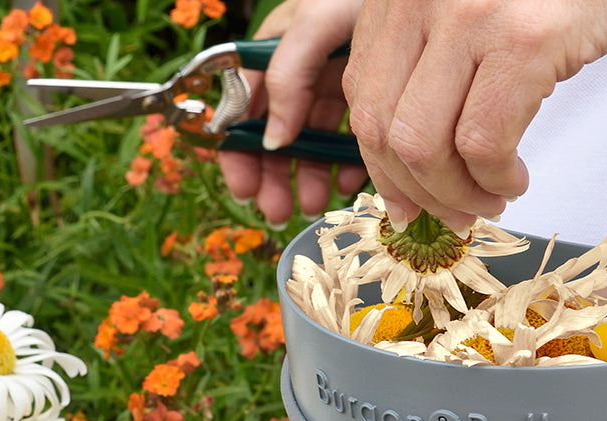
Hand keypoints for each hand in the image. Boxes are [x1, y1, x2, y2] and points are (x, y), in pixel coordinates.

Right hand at [219, 0, 368, 226]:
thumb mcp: (312, 23)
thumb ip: (286, 76)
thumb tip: (273, 139)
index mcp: (272, 55)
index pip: (242, 112)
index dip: (239, 152)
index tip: (245, 189)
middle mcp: (299, 75)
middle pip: (272, 135)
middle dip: (271, 176)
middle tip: (277, 210)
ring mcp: (332, 87)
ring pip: (310, 142)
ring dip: (306, 177)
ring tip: (311, 204)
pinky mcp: (368, 97)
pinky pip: (350, 139)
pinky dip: (347, 164)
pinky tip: (348, 181)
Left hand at [332, 0, 606, 230]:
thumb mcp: (474, 15)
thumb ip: (431, 67)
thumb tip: (406, 166)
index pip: (361, 97)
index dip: (379, 163)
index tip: (405, 199)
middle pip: (381, 128)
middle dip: (415, 191)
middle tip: (454, 213)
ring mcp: (467, 15)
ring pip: (423, 146)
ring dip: (456, 194)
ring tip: (490, 199)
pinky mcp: (524, 38)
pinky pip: (483, 142)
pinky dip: (496, 180)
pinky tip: (515, 180)